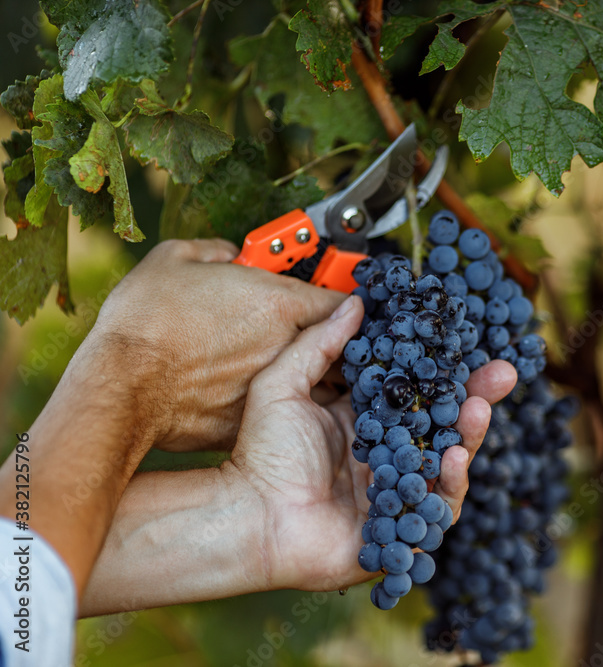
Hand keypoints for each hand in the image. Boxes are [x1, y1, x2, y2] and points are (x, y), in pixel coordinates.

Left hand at [80, 295, 517, 614]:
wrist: (248, 515)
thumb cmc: (260, 454)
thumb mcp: (284, 385)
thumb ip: (321, 344)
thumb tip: (355, 301)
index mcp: (368, 421)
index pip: (419, 391)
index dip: (448, 370)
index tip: (472, 345)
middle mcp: (389, 455)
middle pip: (445, 424)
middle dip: (477, 398)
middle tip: (502, 374)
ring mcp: (399, 492)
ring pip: (450, 462)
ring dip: (469, 436)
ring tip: (477, 410)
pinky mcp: (402, 529)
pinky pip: (439, 508)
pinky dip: (451, 483)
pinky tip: (454, 458)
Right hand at [87, 239, 345, 451]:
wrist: (119, 385)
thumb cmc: (145, 322)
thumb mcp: (175, 258)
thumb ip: (216, 252)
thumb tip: (228, 255)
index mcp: (279, 303)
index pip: (340, 303)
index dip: (340, 301)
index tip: (336, 302)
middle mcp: (285, 347)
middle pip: (328, 345)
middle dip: (320, 337)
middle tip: (306, 332)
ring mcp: (271, 388)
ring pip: (304, 382)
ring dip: (299, 372)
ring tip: (275, 364)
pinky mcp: (250, 420)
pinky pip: (270, 408)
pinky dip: (265, 402)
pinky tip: (243, 392)